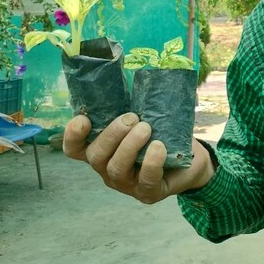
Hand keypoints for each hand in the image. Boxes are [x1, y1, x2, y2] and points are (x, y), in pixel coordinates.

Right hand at [63, 113, 214, 203]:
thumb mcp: (146, 118)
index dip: (72, 136)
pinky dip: (151, 162)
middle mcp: (108, 169)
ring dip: (129, 146)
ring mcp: (127, 184)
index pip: (74, 149)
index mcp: (102, 150)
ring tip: (146, 128)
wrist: (190, 161)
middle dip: (111, 135)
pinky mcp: (149, 192)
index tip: (83, 119)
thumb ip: (133, 105)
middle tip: (132, 118)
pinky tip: (159, 147)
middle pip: (96, 156)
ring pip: (116, 169)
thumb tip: (134, 71)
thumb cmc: (162, 135)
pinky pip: (145, 180)